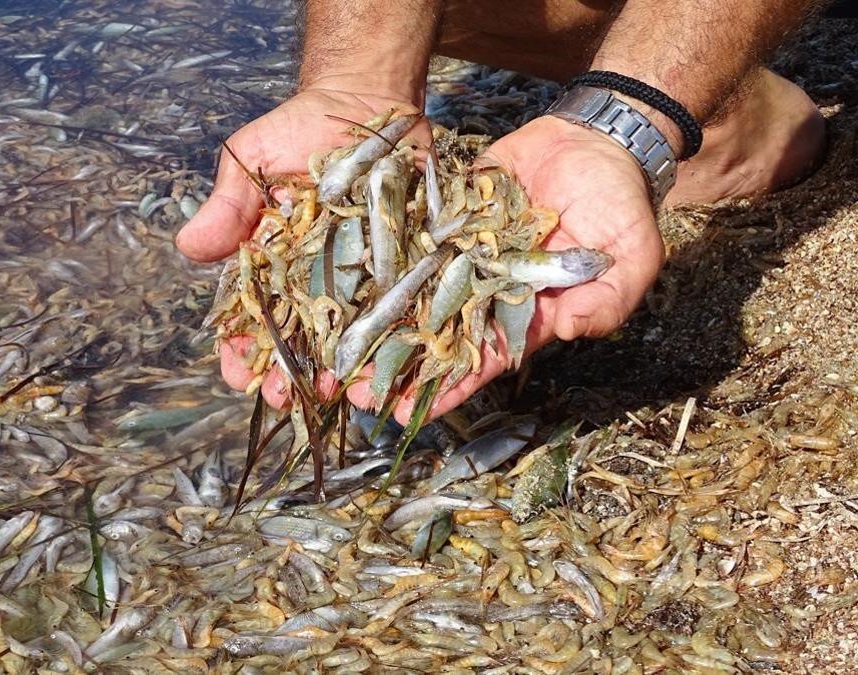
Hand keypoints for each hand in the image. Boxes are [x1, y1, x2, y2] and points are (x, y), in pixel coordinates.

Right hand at [177, 87, 431, 406]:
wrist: (368, 99)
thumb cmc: (300, 129)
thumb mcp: (250, 158)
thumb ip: (227, 206)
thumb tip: (188, 247)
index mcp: (269, 264)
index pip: (248, 317)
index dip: (239, 352)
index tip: (238, 375)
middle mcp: (311, 281)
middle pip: (296, 342)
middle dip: (289, 375)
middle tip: (286, 398)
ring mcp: (358, 279)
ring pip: (347, 338)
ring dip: (342, 372)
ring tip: (342, 396)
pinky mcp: (404, 268)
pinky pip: (401, 312)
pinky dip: (397, 343)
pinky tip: (393, 371)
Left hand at [349, 115, 665, 423]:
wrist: (596, 141)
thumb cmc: (620, 206)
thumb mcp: (631, 258)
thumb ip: (605, 300)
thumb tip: (570, 329)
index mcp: (527, 313)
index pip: (482, 360)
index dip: (447, 387)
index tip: (408, 412)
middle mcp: (485, 289)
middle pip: (435, 334)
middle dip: (396, 364)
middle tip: (351, 390)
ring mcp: (462, 253)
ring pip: (412, 293)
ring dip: (376, 319)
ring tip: (334, 348)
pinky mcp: (446, 216)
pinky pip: (409, 239)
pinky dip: (377, 258)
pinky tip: (339, 280)